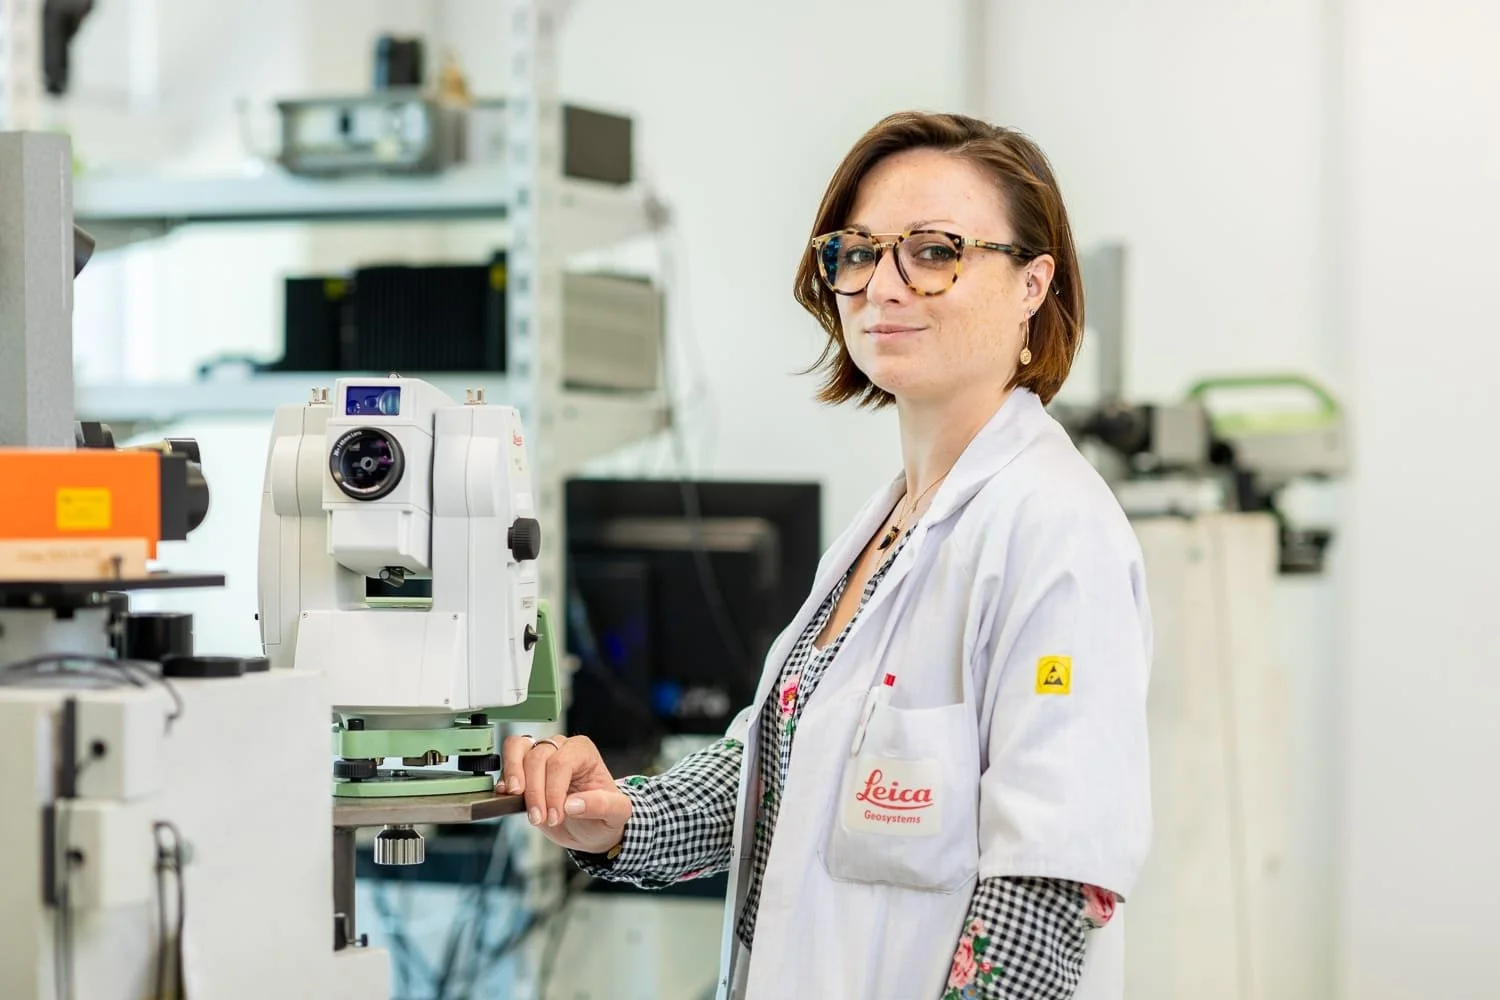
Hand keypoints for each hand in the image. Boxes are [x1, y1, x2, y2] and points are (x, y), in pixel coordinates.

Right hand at [499, 733, 631, 854]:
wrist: (590, 828)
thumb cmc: (603, 816)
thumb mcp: (616, 814)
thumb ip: (602, 806)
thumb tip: (573, 804)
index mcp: (584, 752)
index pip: (562, 762)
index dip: (554, 790)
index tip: (555, 816)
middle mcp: (561, 748)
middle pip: (537, 757)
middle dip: (535, 791)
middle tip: (539, 817)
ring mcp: (540, 757)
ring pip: (517, 747)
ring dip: (513, 774)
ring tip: (515, 795)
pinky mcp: (523, 771)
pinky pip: (507, 760)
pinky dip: (503, 776)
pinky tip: (507, 795)